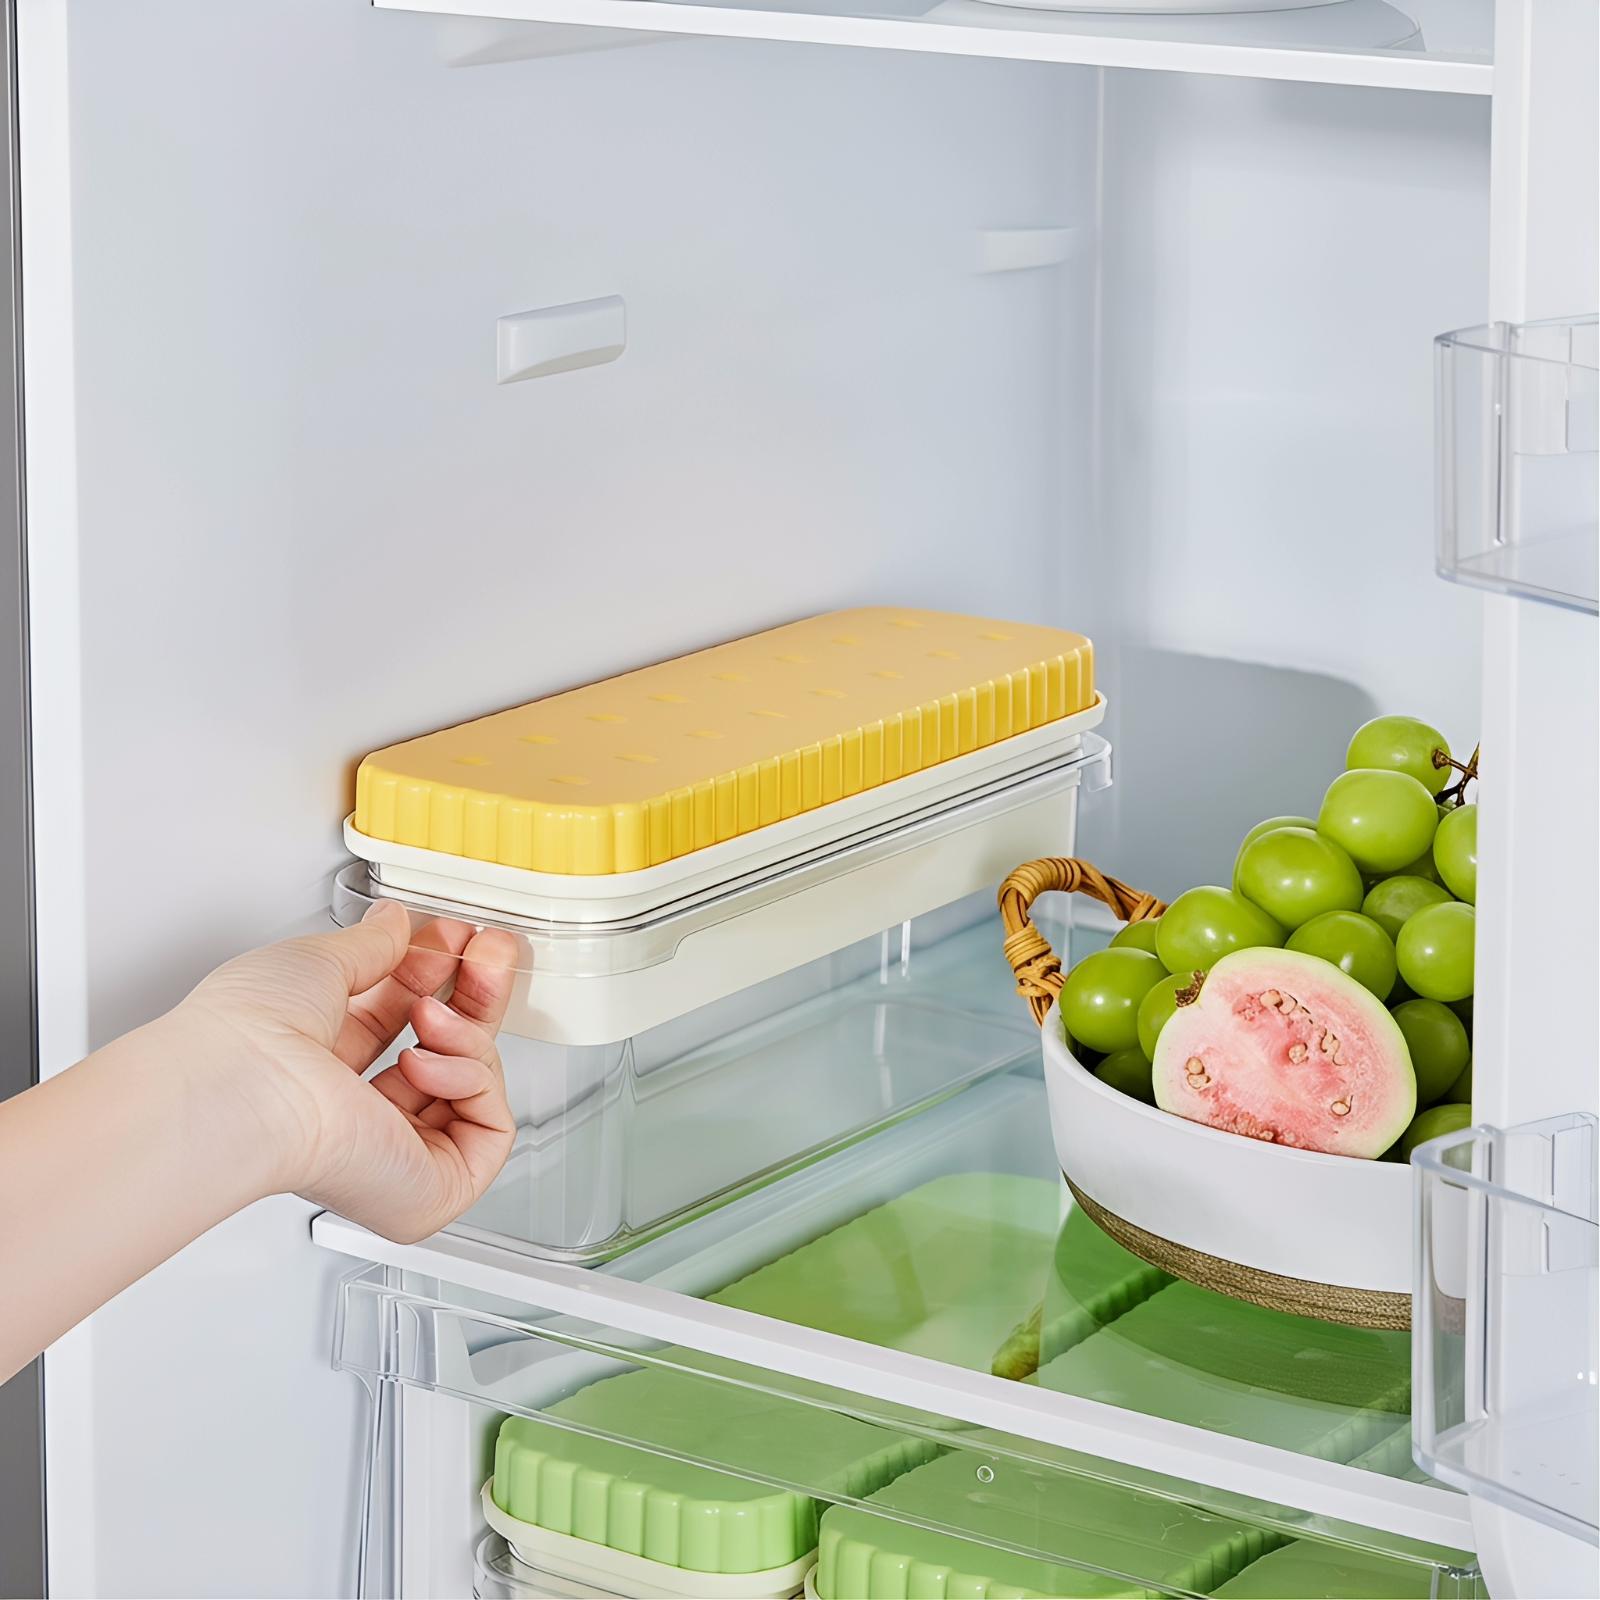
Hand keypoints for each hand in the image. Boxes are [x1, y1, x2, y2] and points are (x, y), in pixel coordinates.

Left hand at [176, 900, 518, 1241]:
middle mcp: (358, 1118)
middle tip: (487, 952)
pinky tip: (425, 1061)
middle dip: (475, 996)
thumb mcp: (317, 963)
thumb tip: (397, 925)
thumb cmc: (249, 1035)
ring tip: (428, 1016)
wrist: (244, 1080)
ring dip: (465, 1035)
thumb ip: (369, 945)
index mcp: (323, 1072)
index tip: (456, 940)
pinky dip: (472, 1079)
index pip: (402, 1026)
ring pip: (476, 1089)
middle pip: (449, 1055)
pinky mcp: (430, 1190)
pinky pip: (491, 1128)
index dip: (436, 978)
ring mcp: (396, 1156)